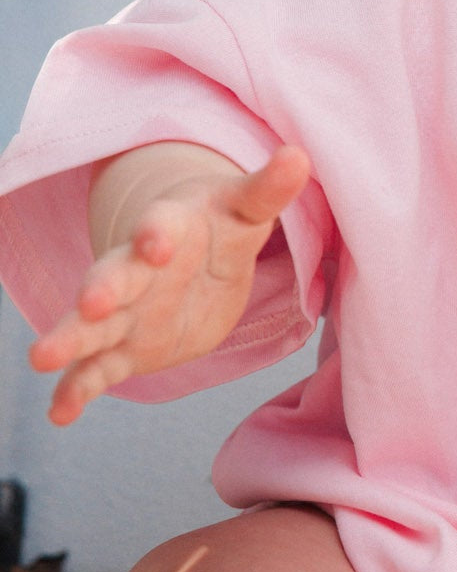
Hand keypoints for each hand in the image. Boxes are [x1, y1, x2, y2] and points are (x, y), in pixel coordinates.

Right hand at [29, 145, 310, 425]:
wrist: (194, 255)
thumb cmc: (222, 226)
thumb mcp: (247, 209)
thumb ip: (270, 189)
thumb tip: (299, 156)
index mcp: (169, 228)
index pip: (160, 226)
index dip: (158, 233)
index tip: (158, 244)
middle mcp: (137, 270)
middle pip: (114, 276)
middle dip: (101, 288)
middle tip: (90, 302)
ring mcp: (126, 312)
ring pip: (91, 326)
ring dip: (69, 339)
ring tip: (42, 356)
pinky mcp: (126, 348)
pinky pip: (96, 370)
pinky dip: (77, 390)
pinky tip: (59, 414)